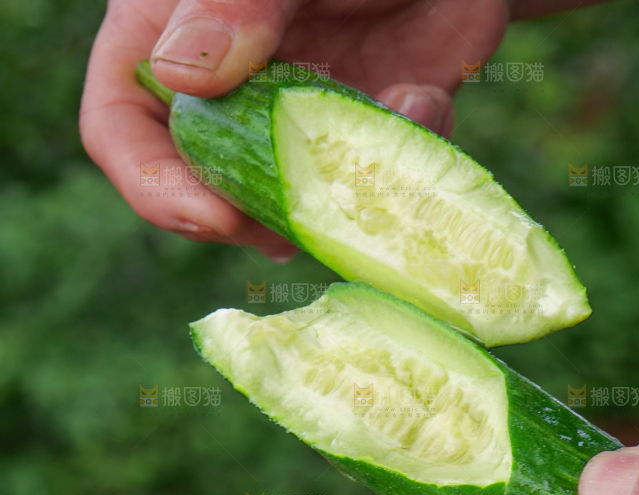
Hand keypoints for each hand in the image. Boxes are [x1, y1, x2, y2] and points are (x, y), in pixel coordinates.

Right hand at [79, 0, 509, 259]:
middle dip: (242, 214)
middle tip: (286, 227)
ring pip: (281, 193)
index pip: (120, 123)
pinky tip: (417, 101)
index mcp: (176, 31)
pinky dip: (393, 156)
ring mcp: (293, 110)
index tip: (216, 216)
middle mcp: (229, 81)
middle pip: (198, 178)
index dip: (153, 183)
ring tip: (352, 183)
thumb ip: (229, 5)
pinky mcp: (356, 125)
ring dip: (320, 203)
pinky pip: (365, 171)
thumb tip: (176, 77)